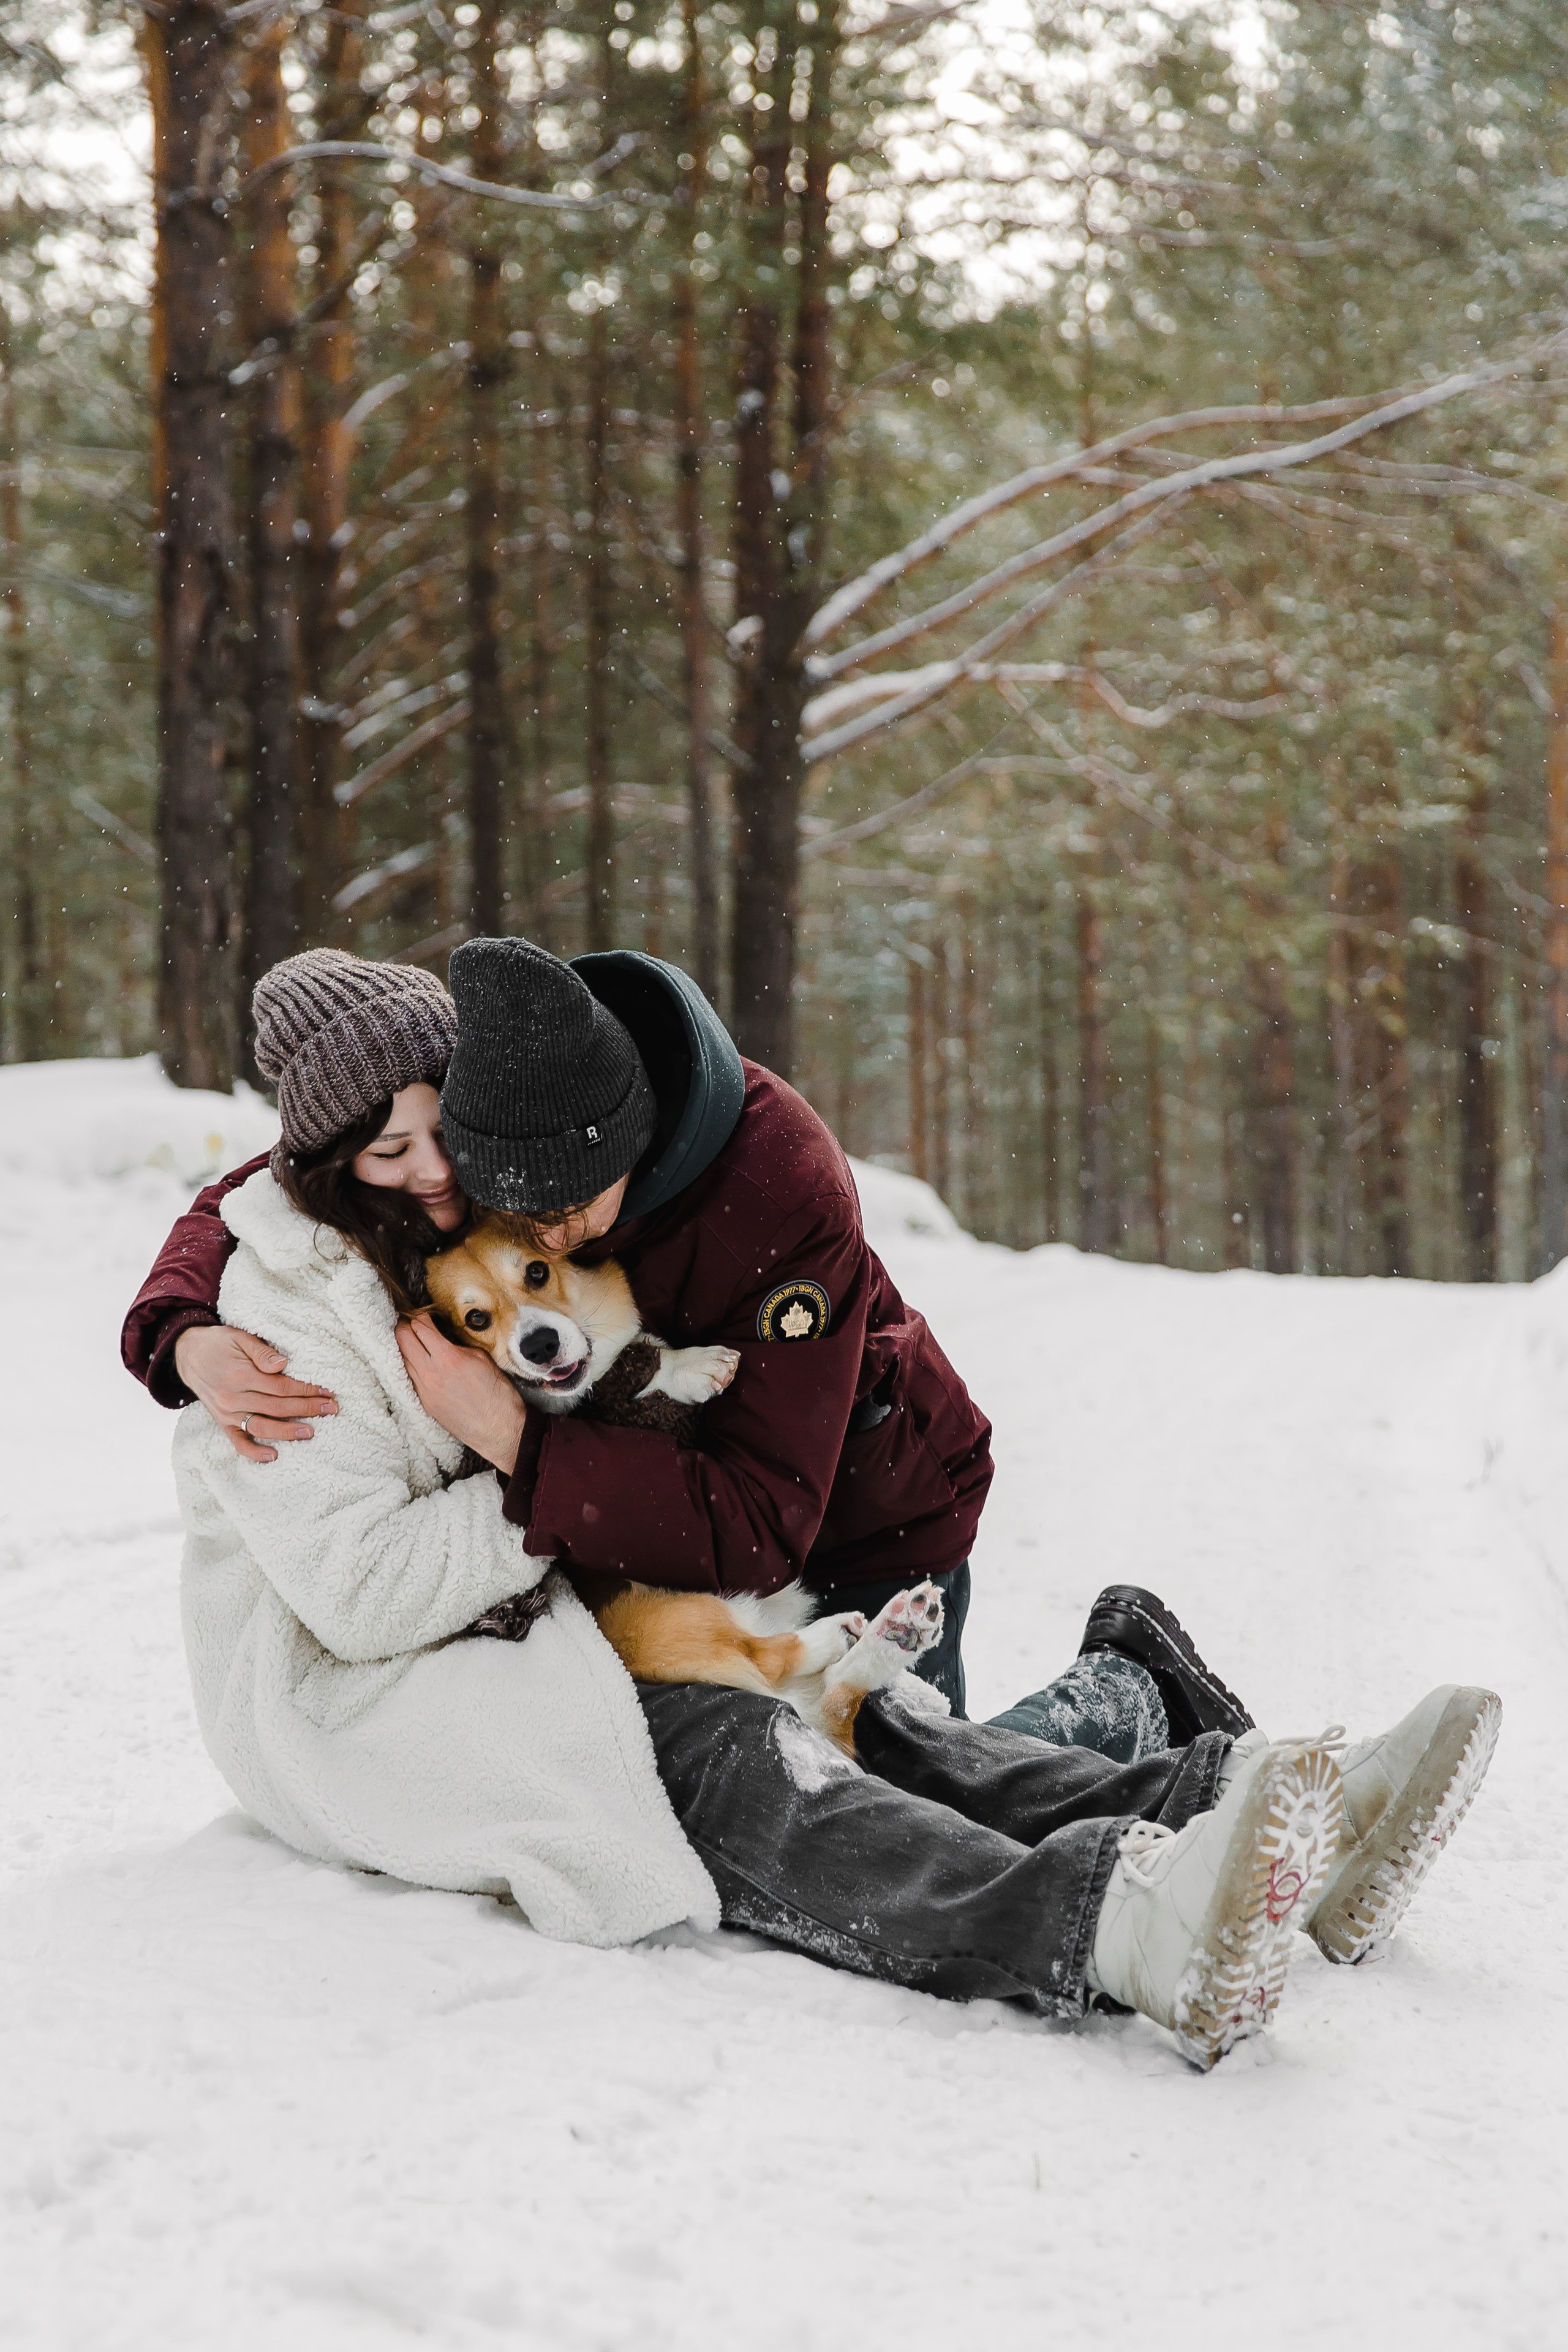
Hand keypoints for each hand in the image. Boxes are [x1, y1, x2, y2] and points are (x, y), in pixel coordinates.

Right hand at [174, 1325, 338, 1463]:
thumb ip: (262, 1352)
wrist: (187, 1354)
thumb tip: (283, 1364)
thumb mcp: (239, 1337)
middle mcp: (232, 1397)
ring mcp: (227, 1412)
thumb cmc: (219, 1343)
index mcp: (239, 1374)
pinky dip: (254, 1452)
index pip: (280, 1386)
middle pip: (276, 1407)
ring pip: (261, 1427)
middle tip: (331, 1409)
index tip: (327, 1390)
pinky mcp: (222, 1422)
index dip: (306, 1389)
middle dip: (307, 1409)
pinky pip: (238, 1442)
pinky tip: (273, 1456)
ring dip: (288, 1432)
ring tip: (311, 1432)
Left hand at [396, 1312, 525, 1473]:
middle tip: (412, 1322)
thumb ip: (457, 1345)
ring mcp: (424, 1390)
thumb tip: (444, 1337)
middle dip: (405, 1327)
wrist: (498, 1429)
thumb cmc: (497, 1394)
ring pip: (402, 1359)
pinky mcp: (424, 1403)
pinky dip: (412, 1366)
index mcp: (447, 1358)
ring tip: (414, 1340)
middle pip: (402, 1340)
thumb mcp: (482, 1358)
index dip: (421, 1316)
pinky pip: (409, 1377)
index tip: (426, 1314)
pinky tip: (421, 1362)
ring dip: (406, 1347)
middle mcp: (430, 1373)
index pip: (420, 1327)